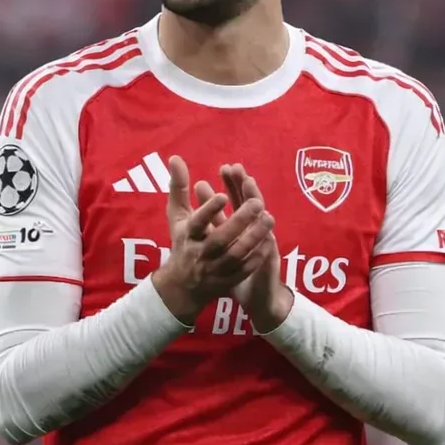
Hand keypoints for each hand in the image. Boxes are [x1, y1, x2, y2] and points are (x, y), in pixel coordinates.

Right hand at [151, 155, 275, 324]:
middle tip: (257, 203)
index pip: (196, 223)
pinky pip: (244, 270)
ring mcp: (214, 270)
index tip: (222, 194)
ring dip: (252, 238)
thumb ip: (178, 187)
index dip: (208, 210)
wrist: (182, 287)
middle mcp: (199, 254)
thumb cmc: (182, 243)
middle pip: (219, 240)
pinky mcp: (227, 282)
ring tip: (269, 218)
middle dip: (238, 222)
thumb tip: (175, 157)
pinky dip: (256, 256)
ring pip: (235, 256)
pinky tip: (269, 240)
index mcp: (187, 236)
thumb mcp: (177, 216)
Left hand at [219, 164, 293, 333]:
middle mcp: (253, 232)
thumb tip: (199, 210)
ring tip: (248, 181)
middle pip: (248, 203)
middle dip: (240, 185)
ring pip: (259, 216)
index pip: (235, 202)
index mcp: (240, 229)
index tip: (224, 168)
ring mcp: (263, 243)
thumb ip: (214, 228)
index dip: (231, 186)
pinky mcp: (268, 258)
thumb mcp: (222, 251)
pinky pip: (267, 240)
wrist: (257, 298)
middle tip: (232, 167)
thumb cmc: (236, 273)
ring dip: (255, 199)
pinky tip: (266, 215)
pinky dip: (265, 228)